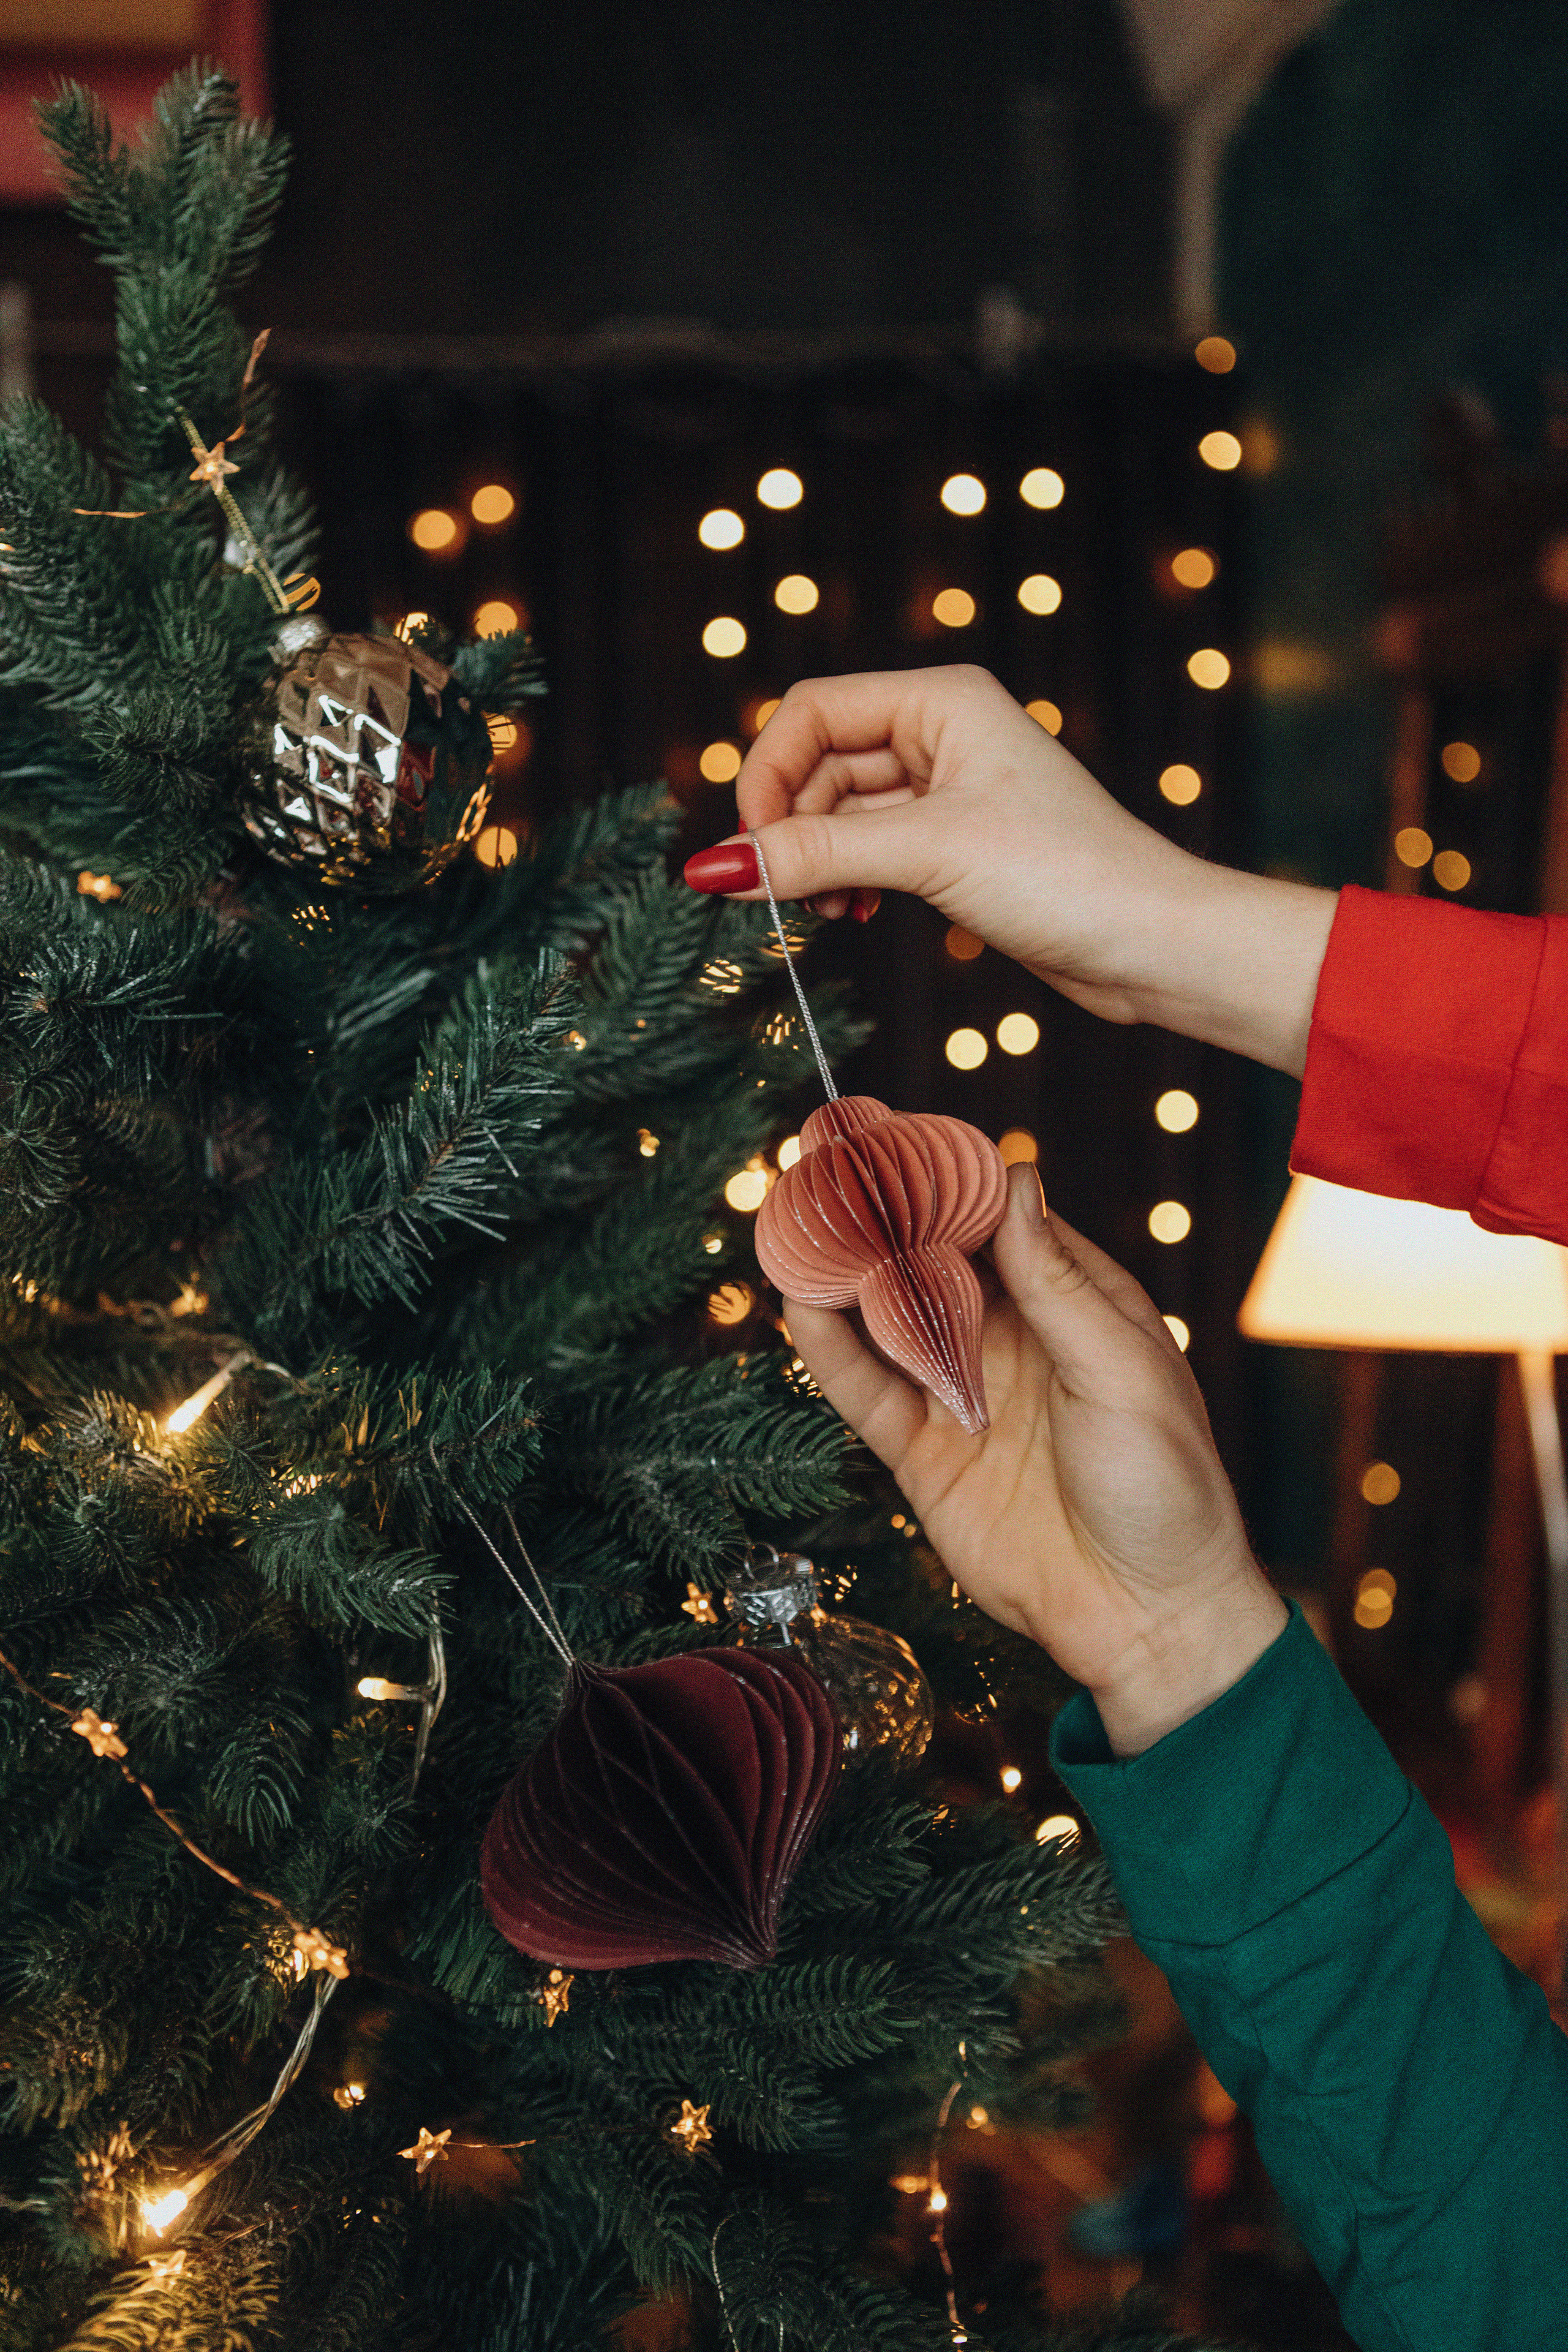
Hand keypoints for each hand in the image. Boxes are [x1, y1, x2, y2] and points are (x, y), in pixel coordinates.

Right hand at [683, 665, 1334, 1076]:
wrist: (1152, 943)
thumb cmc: (1066, 876)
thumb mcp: (926, 854)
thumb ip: (815, 854)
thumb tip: (712, 867)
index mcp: (941, 700)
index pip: (812, 713)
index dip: (768, 775)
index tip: (753, 851)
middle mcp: (943, 733)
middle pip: (819, 763)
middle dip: (791, 827)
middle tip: (783, 896)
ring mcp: (950, 790)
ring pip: (841, 812)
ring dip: (818, 860)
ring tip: (828, 912)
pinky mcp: (957, 845)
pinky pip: (872, 848)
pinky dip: (850, 879)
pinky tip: (855, 914)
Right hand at [786, 1163, 1287, 1754]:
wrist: (1147, 1616)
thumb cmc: (1167, 1486)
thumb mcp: (1124, 1368)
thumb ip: (1057, 1281)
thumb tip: (1016, 1180)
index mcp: (1074, 1303)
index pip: (998, 1219)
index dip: (947, 1178)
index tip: (899, 1136)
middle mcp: (1011, 1339)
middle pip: (931, 1260)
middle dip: (880, 1214)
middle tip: (826, 1161)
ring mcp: (963, 1394)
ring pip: (887, 1318)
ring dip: (843, 1273)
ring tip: (794, 1220)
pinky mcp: (924, 1453)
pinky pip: (866, 1391)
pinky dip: (831, 1351)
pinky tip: (801, 1306)